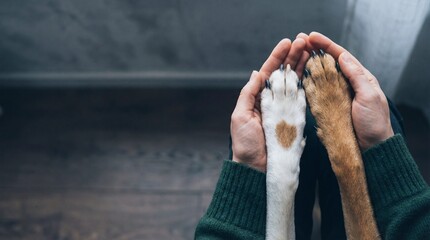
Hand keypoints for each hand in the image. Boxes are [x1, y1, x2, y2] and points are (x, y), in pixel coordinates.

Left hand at [231, 37, 308, 171]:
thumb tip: (256, 72)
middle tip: (304, 40)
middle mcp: (272, 100)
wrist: (256, 167)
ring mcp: (284, 108)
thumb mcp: (241, 115)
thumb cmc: (245, 143)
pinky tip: (314, 71)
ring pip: (295, 82)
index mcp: (257, 98)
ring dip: (302, 65)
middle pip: (284, 73)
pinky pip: (302, 99)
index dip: (277, 57)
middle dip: (293, 56)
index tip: (287, 42)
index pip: (269, 72)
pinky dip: (307, 85)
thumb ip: (249, 93)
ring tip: (311, 50)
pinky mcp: (295, 118)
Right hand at [305, 32, 393, 149]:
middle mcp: (348, 83)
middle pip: (330, 62)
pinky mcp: (331, 106)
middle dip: (315, 50)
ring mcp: (339, 94)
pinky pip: (318, 90)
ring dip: (309, 63)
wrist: (371, 147)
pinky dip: (309, 81)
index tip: (312, 37)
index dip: (326, 45)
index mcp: (361, 78)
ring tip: (296, 54)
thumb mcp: (369, 96)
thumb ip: (356, 76)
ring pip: (322, 74)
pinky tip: (299, 75)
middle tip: (300, 42)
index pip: (342, 56)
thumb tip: (342, 56)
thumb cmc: (374, 122)